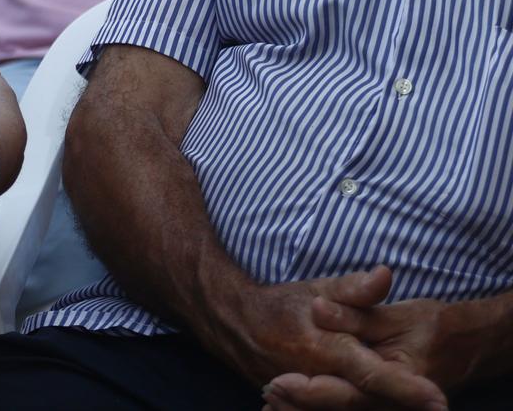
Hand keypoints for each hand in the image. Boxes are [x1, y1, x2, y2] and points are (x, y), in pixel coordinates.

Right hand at [206, 268, 445, 408]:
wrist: (233, 322)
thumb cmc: (282, 304)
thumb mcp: (318, 288)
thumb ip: (355, 289)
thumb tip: (386, 275)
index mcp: (323, 348)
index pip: (371, 373)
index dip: (405, 388)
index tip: (438, 400)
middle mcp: (314, 378)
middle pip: (366, 402)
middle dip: (403, 405)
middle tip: (438, 408)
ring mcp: (304, 396)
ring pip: (348, 409)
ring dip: (382, 408)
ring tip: (419, 408)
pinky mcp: (299, 405)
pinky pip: (329, 410)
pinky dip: (351, 408)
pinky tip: (380, 406)